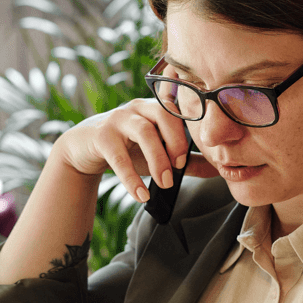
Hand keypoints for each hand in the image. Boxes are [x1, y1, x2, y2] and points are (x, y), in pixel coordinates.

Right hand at [52, 99, 217, 201]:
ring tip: (164, 184)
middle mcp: (139, 107)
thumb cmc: (128, 147)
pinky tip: (141, 195)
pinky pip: (119, 156)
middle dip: (175, 144)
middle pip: (164, 115)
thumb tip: (218, 170)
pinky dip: (131, 178)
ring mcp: (118, 118)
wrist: (85, 148)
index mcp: (156, 108)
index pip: (179, 112)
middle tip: (177, 171)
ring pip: (143, 132)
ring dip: (157, 160)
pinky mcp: (101, 135)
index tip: (187, 159)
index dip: (187, 134)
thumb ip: (187, 160)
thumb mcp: (158, 152)